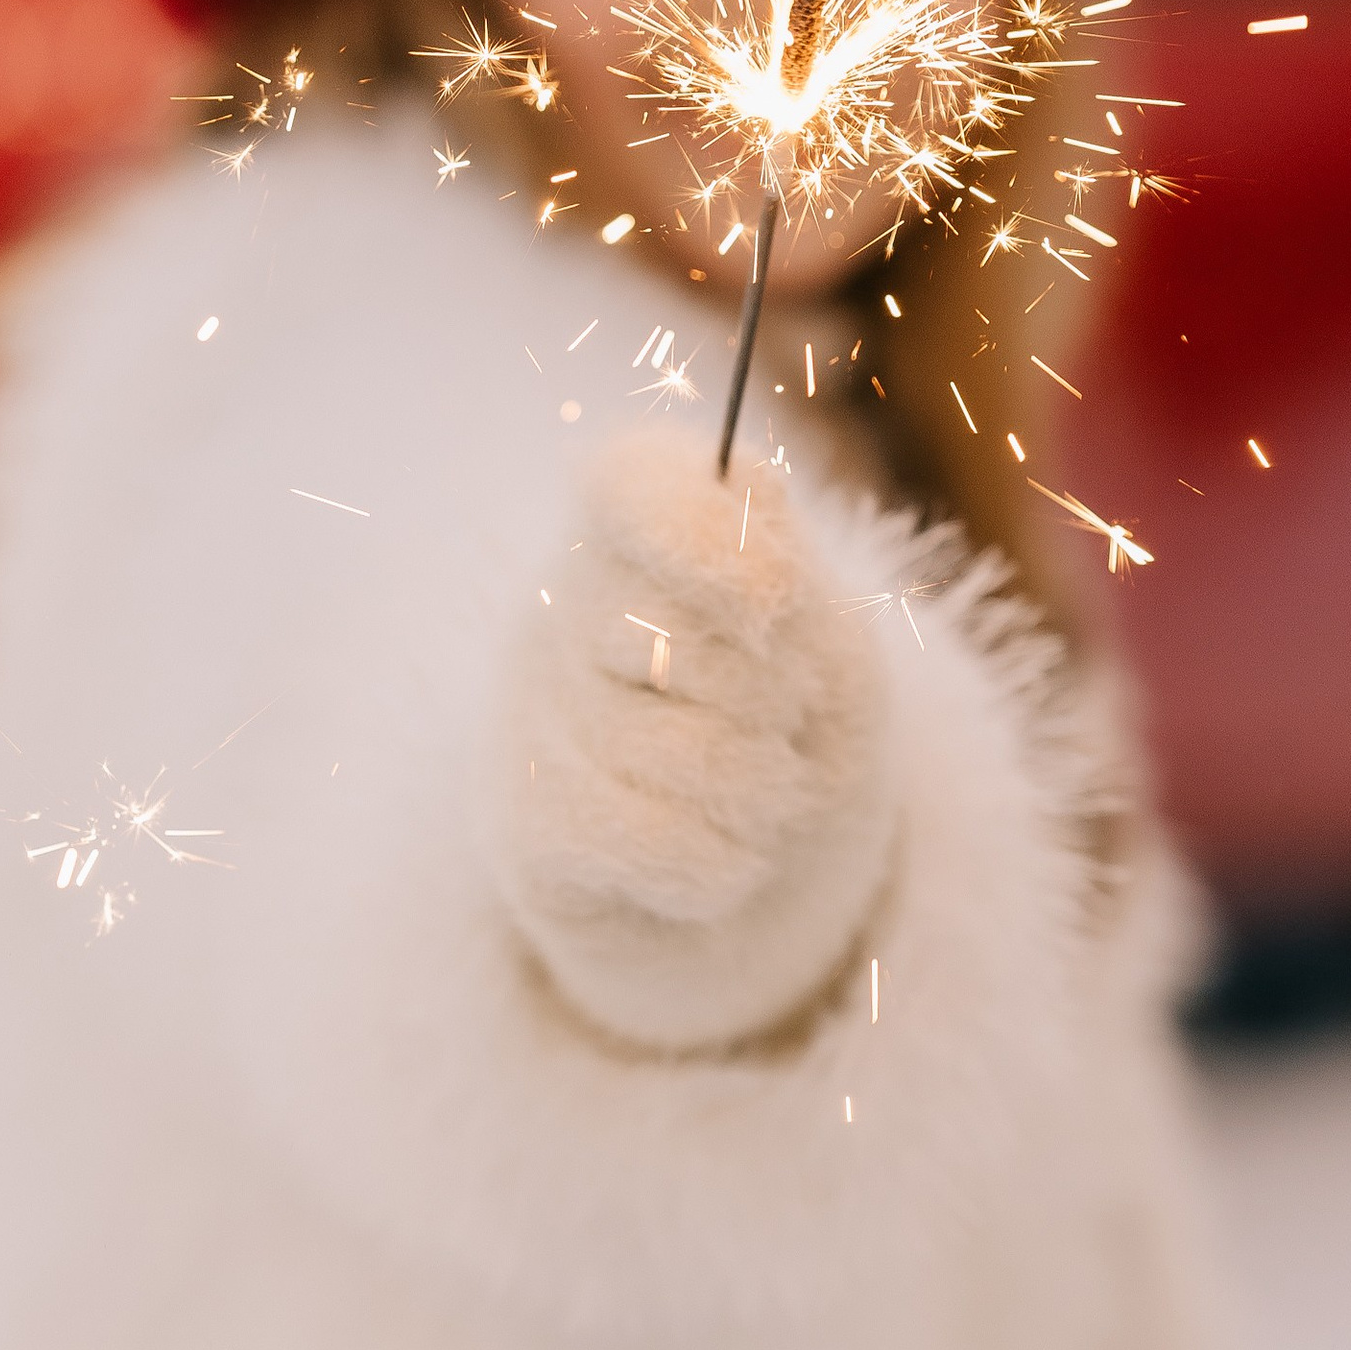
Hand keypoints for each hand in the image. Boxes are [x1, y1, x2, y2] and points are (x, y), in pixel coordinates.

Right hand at [482, 434, 895, 1053]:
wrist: (756, 862)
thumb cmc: (794, 722)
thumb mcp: (825, 629)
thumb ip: (783, 573)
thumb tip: (751, 532)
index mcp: (636, 523)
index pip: (634, 486)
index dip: (706, 543)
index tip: (774, 604)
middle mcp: (562, 603)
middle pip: (677, 637)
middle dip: (773, 700)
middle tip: (784, 723)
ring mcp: (530, 714)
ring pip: (677, 754)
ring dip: (761, 794)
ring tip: (759, 795)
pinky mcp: (525, 824)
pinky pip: (646, 840)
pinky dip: (719, 863)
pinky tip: (718, 858)